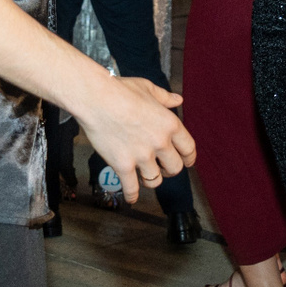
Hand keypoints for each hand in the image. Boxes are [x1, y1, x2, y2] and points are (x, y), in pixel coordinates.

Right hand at [71, 73, 196, 202]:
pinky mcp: (123, 165)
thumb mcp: (148, 88)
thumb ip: (165, 98)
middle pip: (174, 168)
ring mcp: (142, 156)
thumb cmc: (121, 90)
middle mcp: (160, 143)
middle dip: (170, 170)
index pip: (189, 148)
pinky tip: (131, 198)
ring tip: (145, 177)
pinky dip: (131, 195)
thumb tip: (178, 99)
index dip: (188, 158)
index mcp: (170, 124)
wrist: (96, 99)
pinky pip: (131, 187)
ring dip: (151, 180)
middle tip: (164, 169)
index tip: (186, 161)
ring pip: (155, 180)